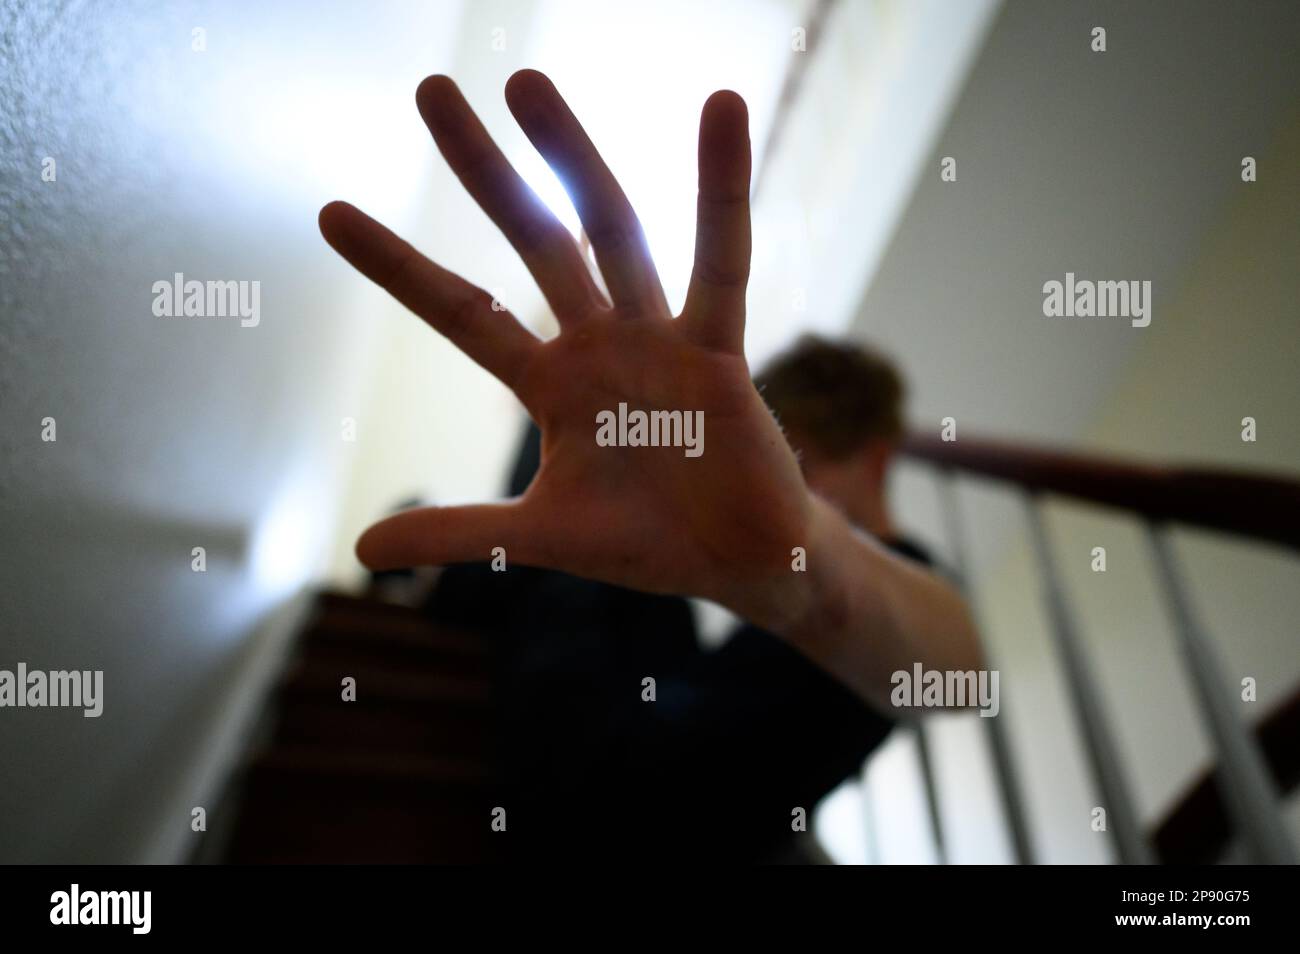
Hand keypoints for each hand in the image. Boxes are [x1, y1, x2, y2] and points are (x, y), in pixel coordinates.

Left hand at [320, 70, 815, 631]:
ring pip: (613, 230)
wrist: (737, 565)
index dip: (399, 265)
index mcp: (551, 384)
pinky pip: (721, 261)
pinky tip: (721, 111)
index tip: (331, 213)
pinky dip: (722, 189)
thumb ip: (457, 533)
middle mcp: (599, 344)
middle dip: (485, 170)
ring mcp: (657, 338)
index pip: (462, 312)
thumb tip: (359, 549)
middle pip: (533, 239)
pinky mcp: (717, 348)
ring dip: (574, 155)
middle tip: (433, 87)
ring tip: (528, 81)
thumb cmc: (645, 544)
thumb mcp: (537, 538)